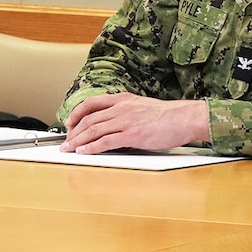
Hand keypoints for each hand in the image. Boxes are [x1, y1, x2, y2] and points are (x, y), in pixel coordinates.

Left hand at [62, 94, 211, 153]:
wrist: (186, 118)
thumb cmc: (171, 115)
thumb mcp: (144, 106)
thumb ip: (128, 111)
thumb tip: (117, 123)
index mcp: (124, 100)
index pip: (91, 103)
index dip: (76, 113)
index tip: (70, 122)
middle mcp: (121, 109)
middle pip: (88, 119)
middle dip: (73, 132)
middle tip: (66, 142)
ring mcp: (125, 122)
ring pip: (93, 130)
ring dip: (77, 141)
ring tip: (69, 149)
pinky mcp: (131, 135)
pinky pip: (105, 142)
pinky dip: (91, 147)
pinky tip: (84, 152)